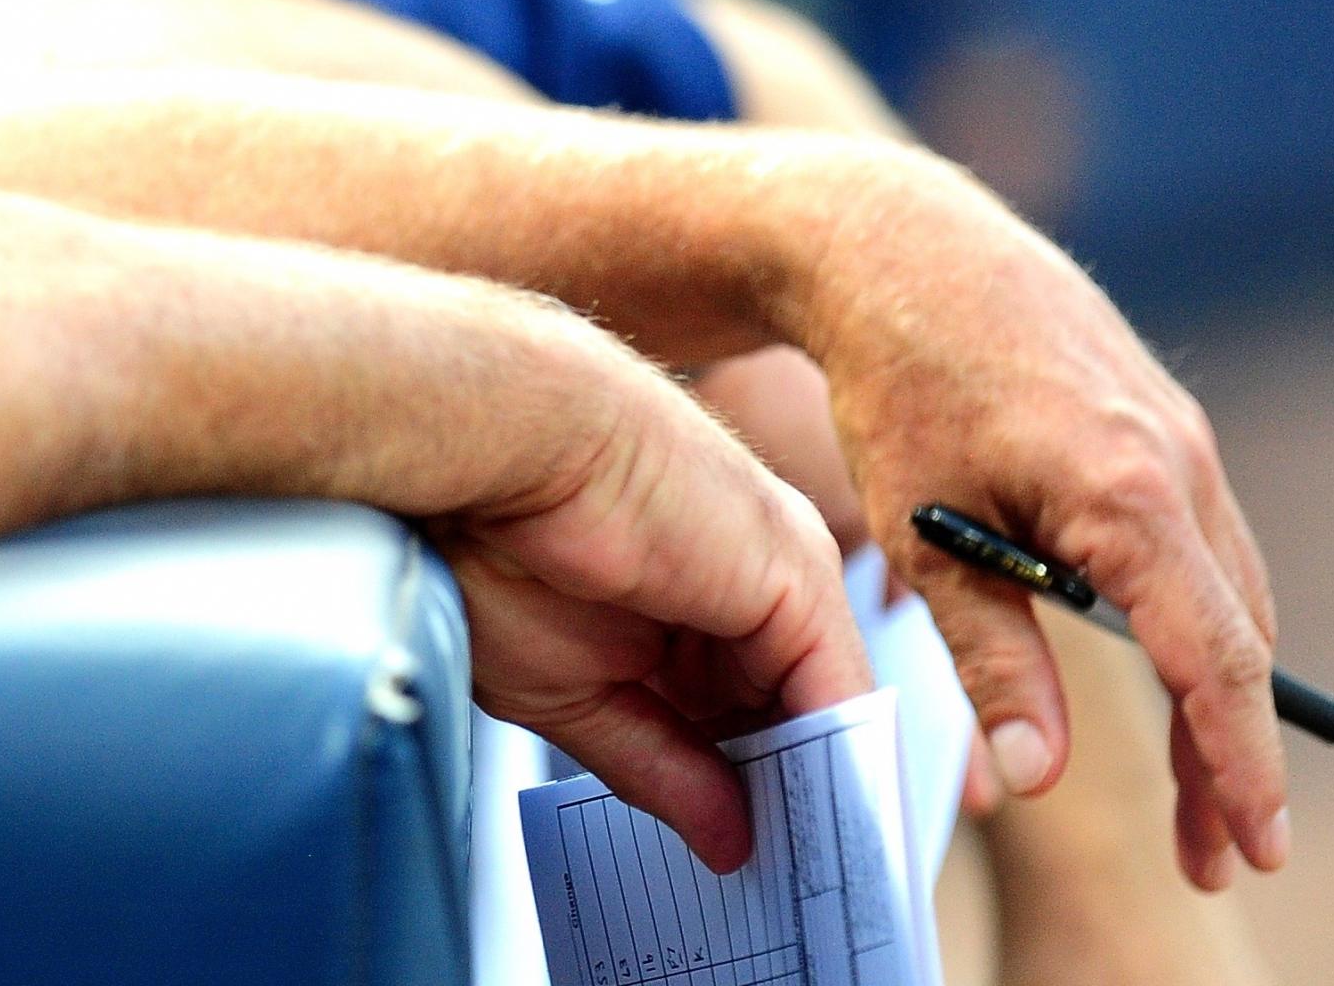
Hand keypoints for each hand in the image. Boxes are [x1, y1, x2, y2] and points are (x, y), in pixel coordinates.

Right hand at [431, 314, 872, 871]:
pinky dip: (839, 768)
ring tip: (817, 884)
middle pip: (787, 712)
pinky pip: (837, 694)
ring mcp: (776, 575)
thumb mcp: (571, 691)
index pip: (737, 711)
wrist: (494, 440)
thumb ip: (658, 763)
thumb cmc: (494, 539)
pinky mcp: (797, 577)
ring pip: (819, 708)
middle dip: (786, 800)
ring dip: (821, 796)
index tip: (749, 862)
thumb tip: (725, 840)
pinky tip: (828, 833)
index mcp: (676, 603)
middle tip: (793, 891)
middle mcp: (740, 582)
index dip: (743, 788)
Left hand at [778, 147, 1285, 885]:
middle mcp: (1177, 463)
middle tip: (1216, 856)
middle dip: (1228, 753)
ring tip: (1192, 787)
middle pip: (1236, 636)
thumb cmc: (895, 385)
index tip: (1253, 845)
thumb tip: (1037, 774)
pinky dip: (1197, 613)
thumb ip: (990, 656)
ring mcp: (1180, 435)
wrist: (899, 246)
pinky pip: (1201, 538)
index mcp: (1126, 496)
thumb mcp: (923, 533)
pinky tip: (1167, 667)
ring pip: (1226, 587)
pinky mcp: (1161, 418)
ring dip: (1217, 687)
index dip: (1235, 765)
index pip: (1213, 661)